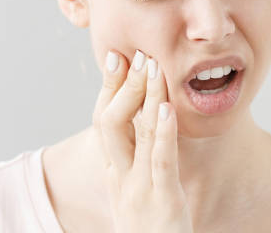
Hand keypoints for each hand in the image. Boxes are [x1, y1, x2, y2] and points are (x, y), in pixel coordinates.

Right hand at [91, 49, 193, 232]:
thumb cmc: (150, 225)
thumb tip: (147, 122)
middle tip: (137, 55)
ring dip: (145, 97)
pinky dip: (163, 131)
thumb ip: (138, 157)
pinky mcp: (162, 199)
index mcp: (114, 171)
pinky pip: (160, 160)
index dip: (109, 88)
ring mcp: (137, 188)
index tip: (117, 57)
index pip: (104, 121)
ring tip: (153, 67)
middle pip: (111, 121)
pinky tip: (167, 107)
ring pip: (136, 134)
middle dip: (123, 86)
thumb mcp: (136, 188)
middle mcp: (119, 176)